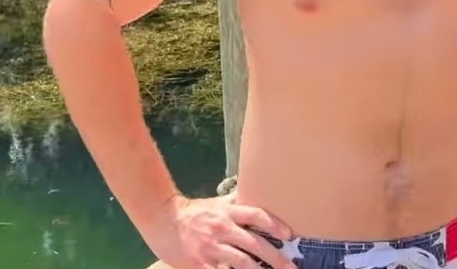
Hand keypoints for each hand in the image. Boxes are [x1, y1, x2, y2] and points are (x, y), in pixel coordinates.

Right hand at [142, 192, 298, 268]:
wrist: (164, 220)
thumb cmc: (194, 212)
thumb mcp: (217, 203)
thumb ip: (236, 202)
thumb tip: (256, 194)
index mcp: (228, 212)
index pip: (256, 215)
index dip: (274, 224)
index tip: (289, 235)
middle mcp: (222, 228)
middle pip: (254, 243)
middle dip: (276, 258)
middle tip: (292, 268)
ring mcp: (211, 247)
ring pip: (242, 263)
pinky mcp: (201, 264)